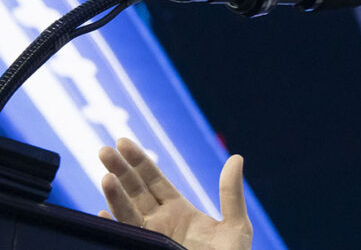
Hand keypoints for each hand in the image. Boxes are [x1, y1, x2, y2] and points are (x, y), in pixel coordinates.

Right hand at [98, 138, 252, 249]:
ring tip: (106, 177)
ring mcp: (151, 238)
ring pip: (127, 212)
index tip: (123, 142)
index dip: (138, 161)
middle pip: (135, 190)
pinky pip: (124, 238)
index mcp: (179, 211)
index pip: (153, 180)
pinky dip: (113, 227)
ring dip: (115, 195)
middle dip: (120, 170)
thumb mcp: (235, 225)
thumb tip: (236, 158)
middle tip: (105, 150)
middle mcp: (160, 222)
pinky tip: (103, 215)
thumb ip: (231, 193)